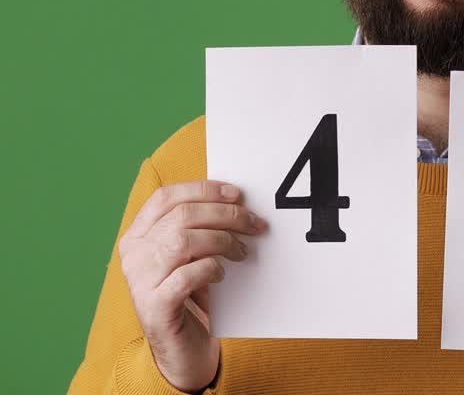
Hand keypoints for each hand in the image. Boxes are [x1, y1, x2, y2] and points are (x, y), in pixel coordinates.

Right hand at [118, 180, 267, 392]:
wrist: (180, 349)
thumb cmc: (190, 294)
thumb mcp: (189, 256)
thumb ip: (198, 229)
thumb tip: (237, 201)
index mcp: (137, 236)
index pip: (165, 197)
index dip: (203, 190)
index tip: (237, 194)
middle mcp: (133, 255)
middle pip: (181, 216)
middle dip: (226, 214)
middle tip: (255, 223)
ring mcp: (140, 281)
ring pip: (183, 241)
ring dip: (223, 240)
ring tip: (242, 251)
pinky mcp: (155, 307)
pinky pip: (186, 276)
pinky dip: (210, 269)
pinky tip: (222, 273)